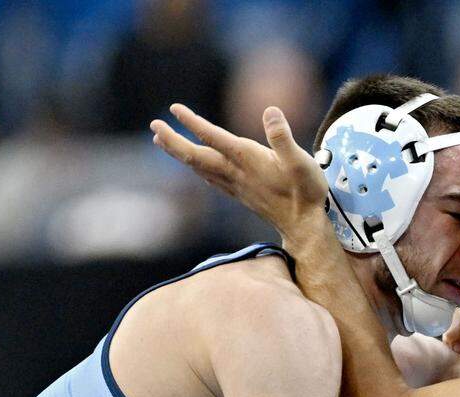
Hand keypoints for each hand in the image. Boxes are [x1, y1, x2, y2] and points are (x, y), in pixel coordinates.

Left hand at [150, 104, 326, 234]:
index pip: (213, 138)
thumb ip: (282, 137)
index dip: (192, 122)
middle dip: (173, 141)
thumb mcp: (300, 161)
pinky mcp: (239, 193)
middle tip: (154, 126)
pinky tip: (193, 165)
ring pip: (198, 167)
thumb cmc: (304, 192)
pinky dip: (195, 167)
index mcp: (247, 160)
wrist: (303, 225)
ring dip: (178, 153)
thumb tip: (270, 111)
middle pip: (195, 156)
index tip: (174, 108)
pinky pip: (209, 177)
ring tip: (161, 140)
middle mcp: (236, 172)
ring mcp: (235, 185)